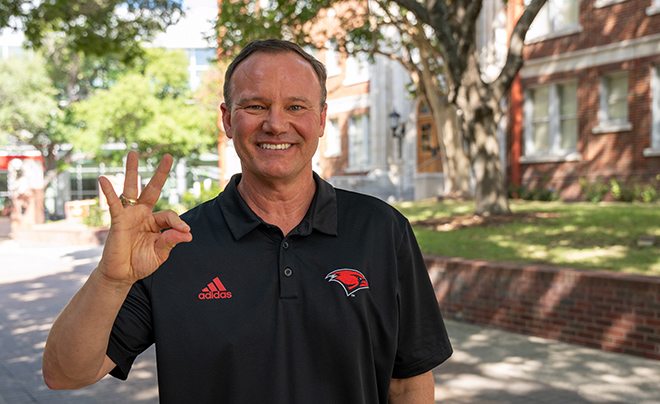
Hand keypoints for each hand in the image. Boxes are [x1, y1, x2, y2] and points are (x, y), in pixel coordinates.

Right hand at [97, 151, 191, 284]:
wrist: (122, 275)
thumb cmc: (141, 263)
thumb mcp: (160, 254)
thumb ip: (171, 242)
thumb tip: (187, 233)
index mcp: (156, 222)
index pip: (170, 215)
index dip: (179, 222)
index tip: (185, 232)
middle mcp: (143, 214)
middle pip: (152, 189)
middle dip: (161, 173)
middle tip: (169, 156)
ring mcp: (130, 215)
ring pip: (131, 189)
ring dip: (132, 171)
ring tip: (132, 153)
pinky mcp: (117, 221)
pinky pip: (113, 204)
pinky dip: (108, 192)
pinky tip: (103, 179)